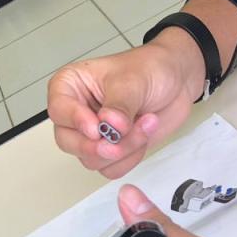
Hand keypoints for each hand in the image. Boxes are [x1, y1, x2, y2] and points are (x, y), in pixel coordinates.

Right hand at [47, 34, 204, 178]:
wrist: (178, 80)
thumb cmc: (150, 67)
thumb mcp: (132, 80)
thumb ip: (119, 105)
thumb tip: (109, 126)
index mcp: (70, 85)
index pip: (59, 110)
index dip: (75, 121)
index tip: (96, 127)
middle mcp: (76, 111)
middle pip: (68, 142)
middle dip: (97, 146)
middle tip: (119, 142)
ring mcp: (93, 133)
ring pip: (91, 159)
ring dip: (123, 149)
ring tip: (144, 124)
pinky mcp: (111, 149)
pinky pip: (111, 168)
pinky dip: (130, 158)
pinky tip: (143, 134)